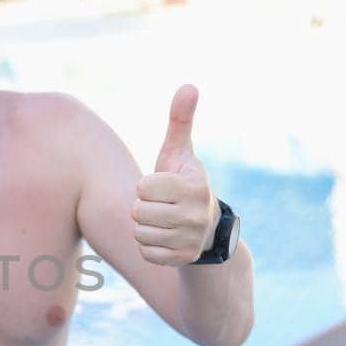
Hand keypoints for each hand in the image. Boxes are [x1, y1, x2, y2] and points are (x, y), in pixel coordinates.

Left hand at [132, 85, 218, 266]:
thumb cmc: (184, 184)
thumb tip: (189, 85)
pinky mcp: (182, 260)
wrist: (208, 230)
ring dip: (145, 227)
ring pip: (140, 233)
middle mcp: (196, 214)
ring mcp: (191, 239)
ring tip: (163, 221)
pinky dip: (150, 246)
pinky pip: (146, 253)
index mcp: (194, 186)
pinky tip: (165, 238)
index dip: (147, 186)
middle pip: (138, 211)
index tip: (162, 187)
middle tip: (161, 206)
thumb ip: (181, 121)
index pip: (143, 186)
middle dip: (143, 207)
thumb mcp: (182, 153)